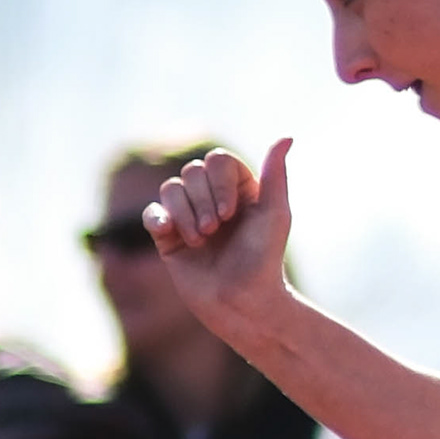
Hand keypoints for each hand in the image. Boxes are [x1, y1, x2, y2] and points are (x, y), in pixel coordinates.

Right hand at [143, 139, 295, 346]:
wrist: (243, 303)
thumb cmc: (265, 259)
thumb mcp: (275, 214)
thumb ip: (276, 174)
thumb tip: (287, 136)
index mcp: (239, 189)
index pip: (217, 161)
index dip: (219, 183)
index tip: (231, 213)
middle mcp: (213, 198)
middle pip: (191, 171)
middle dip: (202, 200)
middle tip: (216, 230)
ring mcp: (189, 217)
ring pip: (171, 188)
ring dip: (185, 213)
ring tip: (201, 240)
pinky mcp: (169, 237)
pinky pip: (152, 212)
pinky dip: (159, 219)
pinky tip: (170, 233)